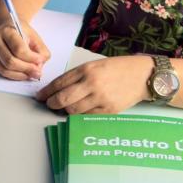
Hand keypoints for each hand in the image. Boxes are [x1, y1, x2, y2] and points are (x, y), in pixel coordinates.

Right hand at [0, 21, 51, 80]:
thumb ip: (41, 50)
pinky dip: (15, 76)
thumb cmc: (21, 31)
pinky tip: (24, 74)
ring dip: (21, 75)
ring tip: (32, 74)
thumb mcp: (34, 36)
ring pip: (5, 69)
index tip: (40, 60)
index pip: (18, 49)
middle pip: (10, 61)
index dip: (31, 58)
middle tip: (37, 72)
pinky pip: (2, 72)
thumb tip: (39, 66)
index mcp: (7, 31)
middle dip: (26, 69)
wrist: (6, 26)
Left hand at [36, 55, 151, 114]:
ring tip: (65, 107)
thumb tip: (57, 88)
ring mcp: (101, 98)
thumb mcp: (94, 65)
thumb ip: (77, 76)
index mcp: (86, 70)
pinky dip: (80, 115)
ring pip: (73, 110)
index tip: (40, 96)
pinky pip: (87, 116)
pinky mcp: (109, 110)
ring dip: (65, 110)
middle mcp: (92, 84)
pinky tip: (80, 110)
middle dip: (52, 103)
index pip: (59, 83)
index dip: (46, 92)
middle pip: (63, 99)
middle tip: (49, 104)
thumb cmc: (117, 68)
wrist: (143, 75)